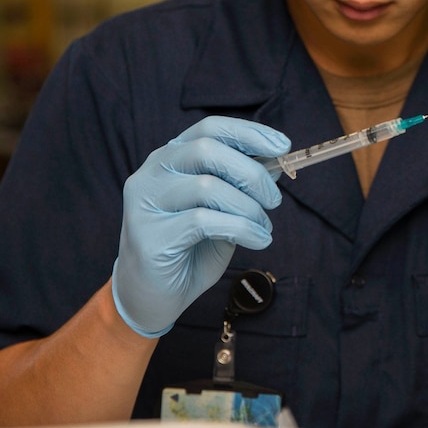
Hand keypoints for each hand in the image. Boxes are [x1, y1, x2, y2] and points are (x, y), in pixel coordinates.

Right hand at [111, 116, 288, 337]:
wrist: (152, 298)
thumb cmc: (190, 250)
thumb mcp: (221, 211)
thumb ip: (238, 186)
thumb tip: (274, 163)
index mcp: (170, 159)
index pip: (209, 129)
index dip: (248, 133)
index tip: (283, 146)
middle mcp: (152, 173)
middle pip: (207, 150)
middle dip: (251, 172)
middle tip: (274, 200)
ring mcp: (144, 203)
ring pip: (207, 186)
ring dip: (248, 208)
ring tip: (263, 227)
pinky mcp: (148, 235)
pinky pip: (204, 221)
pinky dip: (241, 229)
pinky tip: (258, 240)